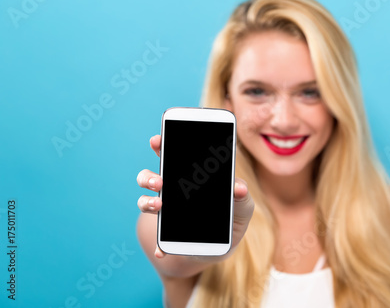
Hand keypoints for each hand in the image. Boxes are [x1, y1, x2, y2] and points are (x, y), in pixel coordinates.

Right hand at [136, 135, 254, 258]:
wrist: (222, 246)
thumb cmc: (232, 217)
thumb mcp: (242, 205)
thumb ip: (242, 195)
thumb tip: (239, 187)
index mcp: (190, 177)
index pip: (172, 155)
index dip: (162, 145)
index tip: (156, 141)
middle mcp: (172, 190)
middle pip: (151, 177)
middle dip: (149, 177)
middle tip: (159, 182)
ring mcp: (166, 211)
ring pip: (145, 201)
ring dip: (147, 202)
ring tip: (158, 205)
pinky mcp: (167, 234)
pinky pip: (158, 237)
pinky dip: (160, 243)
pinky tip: (163, 250)